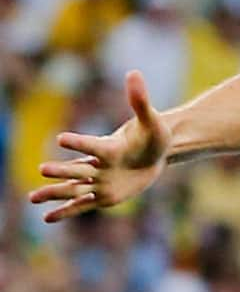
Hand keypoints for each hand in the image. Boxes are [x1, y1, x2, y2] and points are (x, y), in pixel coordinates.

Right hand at [28, 71, 170, 222]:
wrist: (156, 153)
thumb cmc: (153, 135)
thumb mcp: (151, 120)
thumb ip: (139, 100)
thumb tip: (133, 72)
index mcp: (109, 147)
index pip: (93, 145)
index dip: (79, 142)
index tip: (60, 138)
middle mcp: (100, 165)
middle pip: (78, 169)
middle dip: (62, 171)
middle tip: (42, 169)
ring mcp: (101, 181)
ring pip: (75, 188)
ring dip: (55, 192)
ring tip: (32, 198)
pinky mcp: (105, 196)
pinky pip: (83, 205)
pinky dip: (67, 211)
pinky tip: (47, 218)